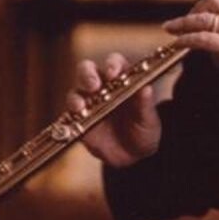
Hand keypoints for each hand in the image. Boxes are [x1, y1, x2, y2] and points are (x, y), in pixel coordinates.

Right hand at [67, 52, 160, 167]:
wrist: (133, 156)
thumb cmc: (144, 130)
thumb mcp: (148, 119)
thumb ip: (145, 105)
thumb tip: (147, 89)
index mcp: (122, 80)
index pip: (114, 63)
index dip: (112, 64)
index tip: (113, 73)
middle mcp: (103, 87)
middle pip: (88, 70)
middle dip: (88, 74)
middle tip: (94, 85)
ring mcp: (89, 103)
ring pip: (76, 90)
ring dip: (77, 96)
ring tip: (81, 105)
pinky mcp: (79, 121)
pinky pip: (70, 114)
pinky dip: (71, 115)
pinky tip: (76, 118)